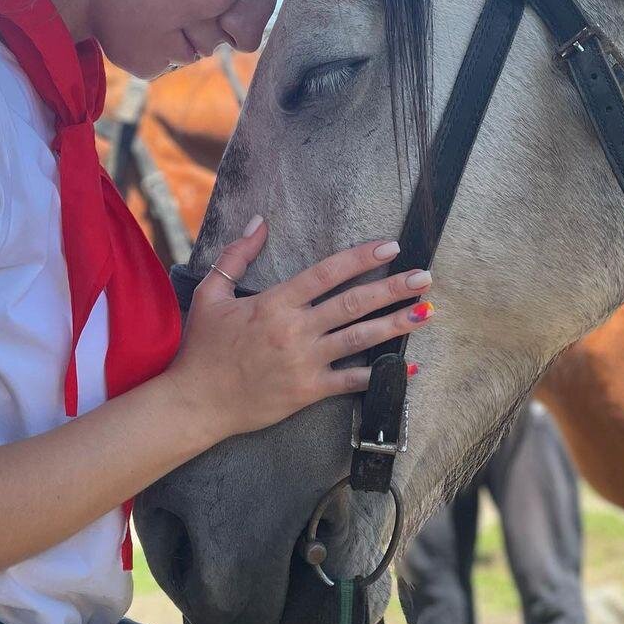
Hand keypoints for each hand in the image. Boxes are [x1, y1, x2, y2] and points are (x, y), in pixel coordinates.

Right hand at [165, 218, 432, 440]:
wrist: (197, 402)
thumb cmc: (203, 347)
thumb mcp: (211, 293)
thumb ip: (237, 255)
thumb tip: (260, 221)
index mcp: (275, 303)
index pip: (326, 273)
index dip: (360, 258)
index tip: (389, 247)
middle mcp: (295, 330)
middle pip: (353, 303)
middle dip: (392, 288)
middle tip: (424, 277)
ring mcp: (305, 362)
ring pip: (360, 338)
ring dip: (395, 324)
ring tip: (426, 312)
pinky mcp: (309, 391)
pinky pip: (352, 381)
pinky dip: (381, 374)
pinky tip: (407, 366)